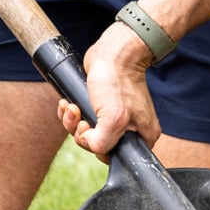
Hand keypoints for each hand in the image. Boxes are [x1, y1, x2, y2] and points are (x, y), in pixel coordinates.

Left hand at [58, 23, 159, 158]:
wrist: (114, 52)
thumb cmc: (118, 81)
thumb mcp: (113, 119)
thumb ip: (102, 143)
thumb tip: (89, 144)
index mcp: (142, 136)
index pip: (115, 157)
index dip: (97, 148)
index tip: (90, 131)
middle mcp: (130, 129)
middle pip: (98, 144)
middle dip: (81, 133)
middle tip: (80, 118)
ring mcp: (115, 116)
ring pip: (86, 131)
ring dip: (72, 122)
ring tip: (71, 107)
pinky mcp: (101, 105)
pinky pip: (81, 118)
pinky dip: (71, 113)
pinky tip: (67, 103)